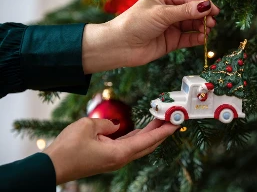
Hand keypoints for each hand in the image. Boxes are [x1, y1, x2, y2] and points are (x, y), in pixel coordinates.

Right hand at [43, 118, 178, 184]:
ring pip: (139, 145)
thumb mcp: (87, 126)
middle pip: (147, 144)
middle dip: (161, 131)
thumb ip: (106, 124)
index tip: (176, 123)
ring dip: (150, 133)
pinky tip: (141, 129)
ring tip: (160, 119)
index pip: (148, 140)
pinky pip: (128, 146)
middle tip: (172, 118)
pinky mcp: (108, 158)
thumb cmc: (68, 148)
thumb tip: (115, 126)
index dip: (163, 131)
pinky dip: (138, 137)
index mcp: (119, 153)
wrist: (52, 166)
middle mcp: (120, 159)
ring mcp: (115, 159)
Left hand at [82, 0, 219, 73]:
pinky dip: (196, 38)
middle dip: (202, 16)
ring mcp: (170, 26)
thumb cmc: (136, 23)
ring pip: (191, 25)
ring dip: (200, 27)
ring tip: (207, 30)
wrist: (121, 46)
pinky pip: (187, 38)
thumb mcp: (162, 13)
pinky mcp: (171, 41)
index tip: (214, 9)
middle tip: (212, 22)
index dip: (201, 4)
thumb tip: (206, 6)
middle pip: (191, 12)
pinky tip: (202, 38)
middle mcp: (168, 11)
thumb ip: (186, 11)